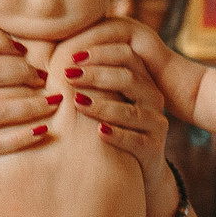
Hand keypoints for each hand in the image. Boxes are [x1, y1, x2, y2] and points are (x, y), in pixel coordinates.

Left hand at [56, 17, 173, 183]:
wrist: (139, 166)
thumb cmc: (114, 125)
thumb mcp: (107, 99)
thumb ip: (91, 78)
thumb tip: (60, 50)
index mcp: (141, 80)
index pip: (127, 56)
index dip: (101, 53)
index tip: (73, 56)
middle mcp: (153, 99)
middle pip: (129, 79)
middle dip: (97, 76)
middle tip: (68, 76)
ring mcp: (155, 125)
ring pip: (132, 111)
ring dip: (103, 106)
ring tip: (78, 103)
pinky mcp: (153, 149)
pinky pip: (136, 140)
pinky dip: (117, 135)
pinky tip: (99, 132)